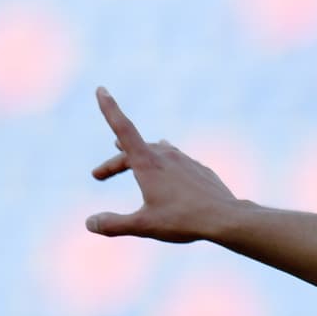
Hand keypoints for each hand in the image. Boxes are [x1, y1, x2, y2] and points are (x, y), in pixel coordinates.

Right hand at [86, 86, 239, 242]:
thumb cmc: (183, 221)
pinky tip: (170, 170)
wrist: (226, 218)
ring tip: (132, 157)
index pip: (123, 129)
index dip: (110, 109)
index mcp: (148, 163)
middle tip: (98, 175)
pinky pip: (178, 161)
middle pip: (134, 150)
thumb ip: (114, 224)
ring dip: (141, 155)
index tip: (101, 89)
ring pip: (158, 151)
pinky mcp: (200, 170)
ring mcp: (186, 161)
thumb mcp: (143, 226)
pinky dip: (165, 164)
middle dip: (115, 162)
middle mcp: (166, 156)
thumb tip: (90, 223)